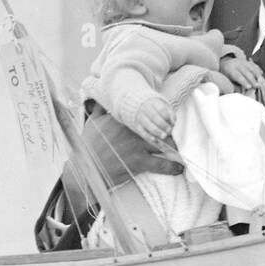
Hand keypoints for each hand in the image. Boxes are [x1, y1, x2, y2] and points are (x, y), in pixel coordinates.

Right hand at [65, 109, 181, 207]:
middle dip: (169, 132)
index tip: (165, 118)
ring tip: (178, 152)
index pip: (146, 113)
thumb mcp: (93, 122)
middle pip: (159, 127)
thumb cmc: (88, 146)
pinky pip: (161, 164)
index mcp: (122, 118)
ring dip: (174, 148)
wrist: (85, 168)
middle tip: (172, 136)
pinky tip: (179, 168)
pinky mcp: (139, 162)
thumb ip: (100, 108)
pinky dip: (172, 167)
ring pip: (163, 143)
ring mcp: (136, 146)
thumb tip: (103, 97)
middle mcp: (132, 130)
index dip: (158, 116)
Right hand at [132, 96, 175, 142]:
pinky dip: (148, 136)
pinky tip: (154, 139)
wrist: (140, 106)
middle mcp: (145, 108)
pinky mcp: (136, 124)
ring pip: (147, 124)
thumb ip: (170, 114)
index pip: (161, 109)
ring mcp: (139, 116)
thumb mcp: (164, 107)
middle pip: (154, 116)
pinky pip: (141, 131)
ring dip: (156, 131)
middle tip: (169, 131)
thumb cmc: (156, 108)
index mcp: (154, 102)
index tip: (173, 124)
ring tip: (164, 136)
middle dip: (163, 125)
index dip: (168, 117)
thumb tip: (173, 123)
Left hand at [222, 56, 264, 90]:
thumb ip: (235, 86)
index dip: (244, 82)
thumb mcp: (227, 80)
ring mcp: (243, 61)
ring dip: (257, 75)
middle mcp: (237, 64)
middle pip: (246, 72)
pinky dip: (258, 70)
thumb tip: (243, 93)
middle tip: (258, 86)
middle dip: (253, 80)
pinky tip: (261, 74)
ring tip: (262, 82)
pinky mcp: (247, 61)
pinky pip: (254, 65)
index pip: (238, 76)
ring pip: (252, 68)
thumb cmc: (226, 75)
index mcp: (230, 69)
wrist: (225, 63)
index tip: (249, 87)